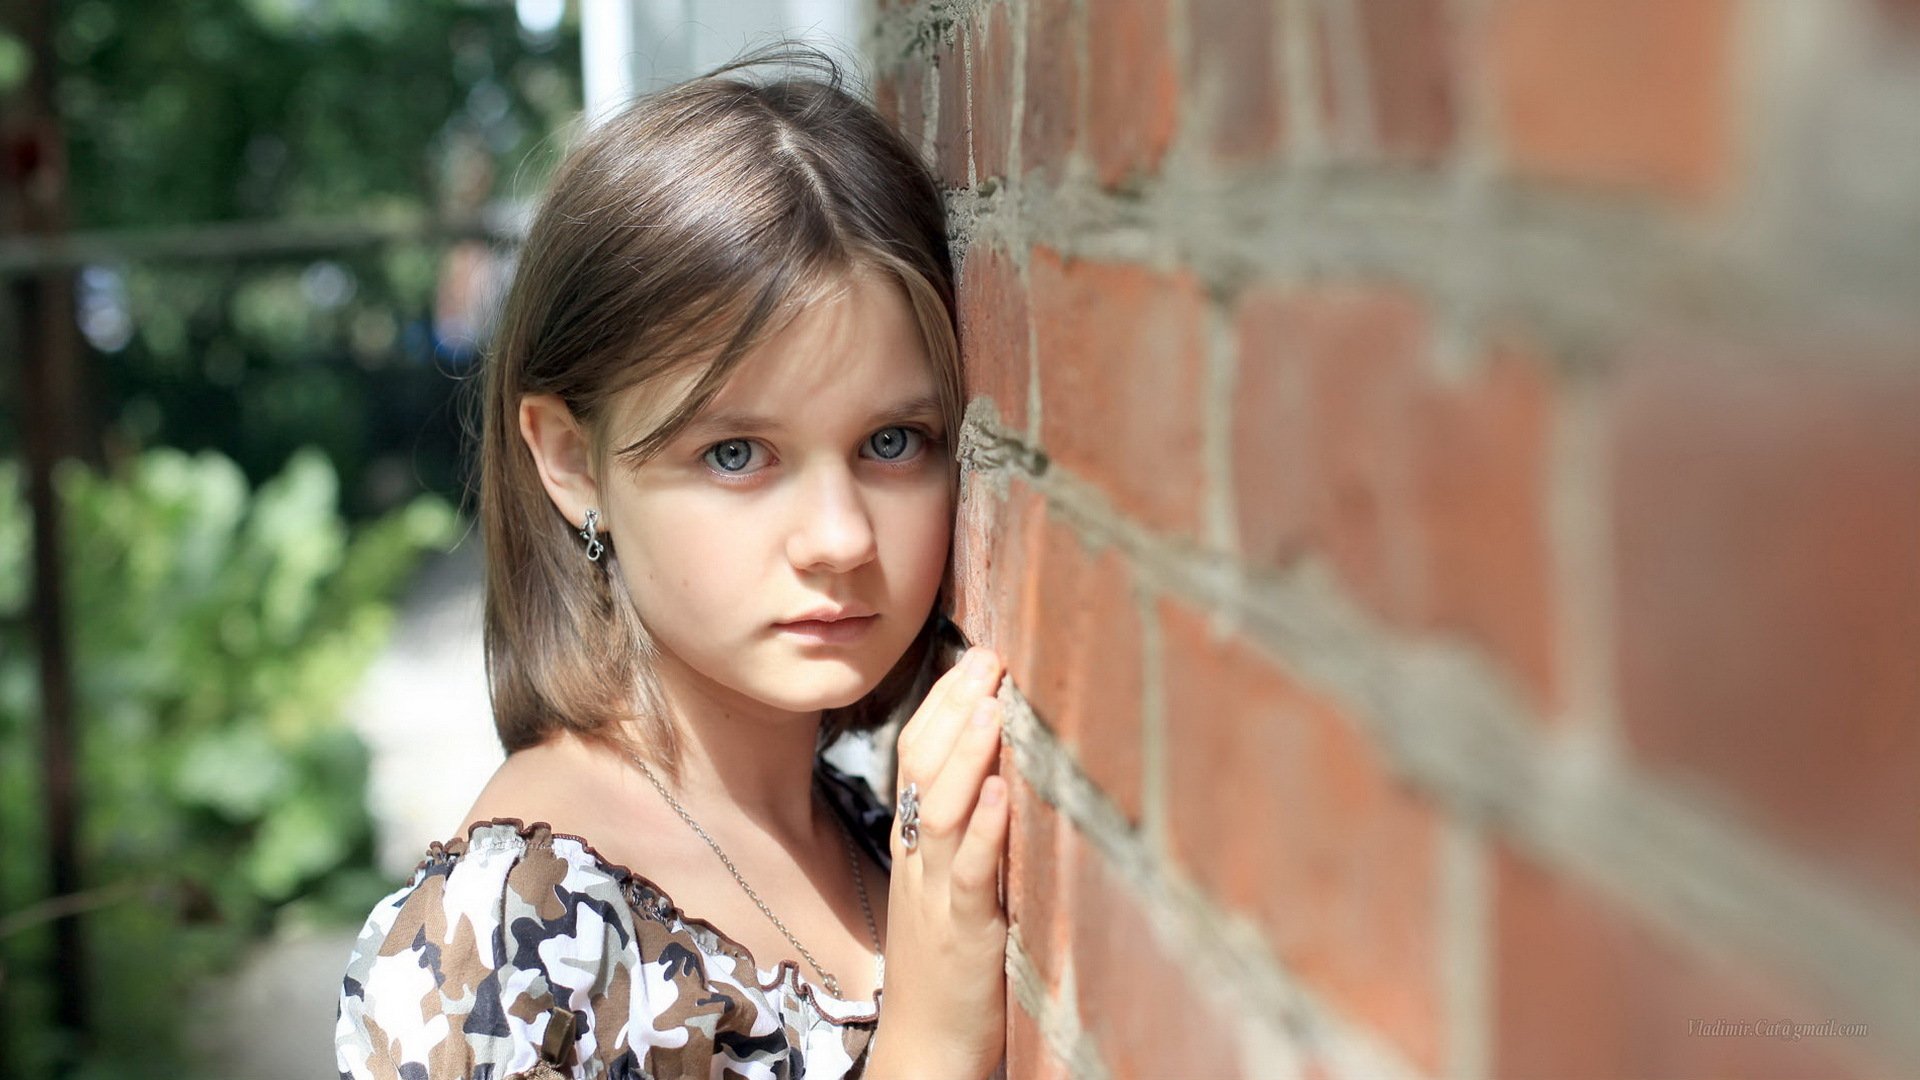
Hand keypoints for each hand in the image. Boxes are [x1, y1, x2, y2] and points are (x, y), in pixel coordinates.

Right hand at [869, 646, 1010, 1079]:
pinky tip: (998, 794)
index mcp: (916, 848)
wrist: (927, 1053)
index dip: (942, 705)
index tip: (977, 659)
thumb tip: (1003, 775)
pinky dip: (981, 831)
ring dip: (965, 754)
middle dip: (952, 708)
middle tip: (987, 658)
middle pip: (919, 769)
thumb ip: (970, 837)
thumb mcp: (954, 891)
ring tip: (991, 705)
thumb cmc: (951, 972)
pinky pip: (967, 875)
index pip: (915, 758)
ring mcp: (936, 897)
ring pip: (937, 811)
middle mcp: (919, 863)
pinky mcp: (964, 935)